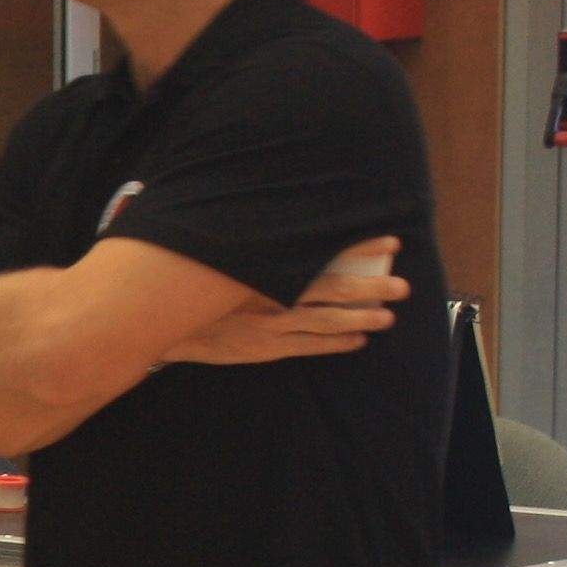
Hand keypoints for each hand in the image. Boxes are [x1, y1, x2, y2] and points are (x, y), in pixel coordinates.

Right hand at [165, 239, 405, 365]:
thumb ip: (258, 241)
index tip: (389, 242)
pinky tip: (358, 339)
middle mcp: (274, 295)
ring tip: (387, 316)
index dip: (359, 249)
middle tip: (402, 285)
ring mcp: (272, 325)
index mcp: (269, 267)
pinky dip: (336, 343)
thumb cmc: (197, 283)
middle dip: (371, 287)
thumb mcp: (226, 254)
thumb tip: (288, 219)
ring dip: (360, 318)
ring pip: (327, 321)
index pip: (324, 254)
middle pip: (334, 290)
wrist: (164, 320)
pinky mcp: (265, 347)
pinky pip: (309, 346)